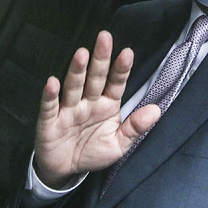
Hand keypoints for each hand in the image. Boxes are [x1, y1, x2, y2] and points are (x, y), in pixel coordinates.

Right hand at [33, 31, 160, 188]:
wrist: (64, 170)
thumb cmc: (92, 152)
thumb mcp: (118, 144)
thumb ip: (135, 127)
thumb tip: (157, 110)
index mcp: (107, 104)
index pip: (116, 83)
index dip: (121, 69)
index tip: (127, 53)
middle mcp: (88, 102)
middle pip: (95, 77)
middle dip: (100, 58)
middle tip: (105, 37)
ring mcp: (68, 109)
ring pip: (74, 86)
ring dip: (77, 71)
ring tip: (82, 54)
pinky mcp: (50, 121)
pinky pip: (51, 106)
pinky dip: (51, 95)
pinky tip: (53, 82)